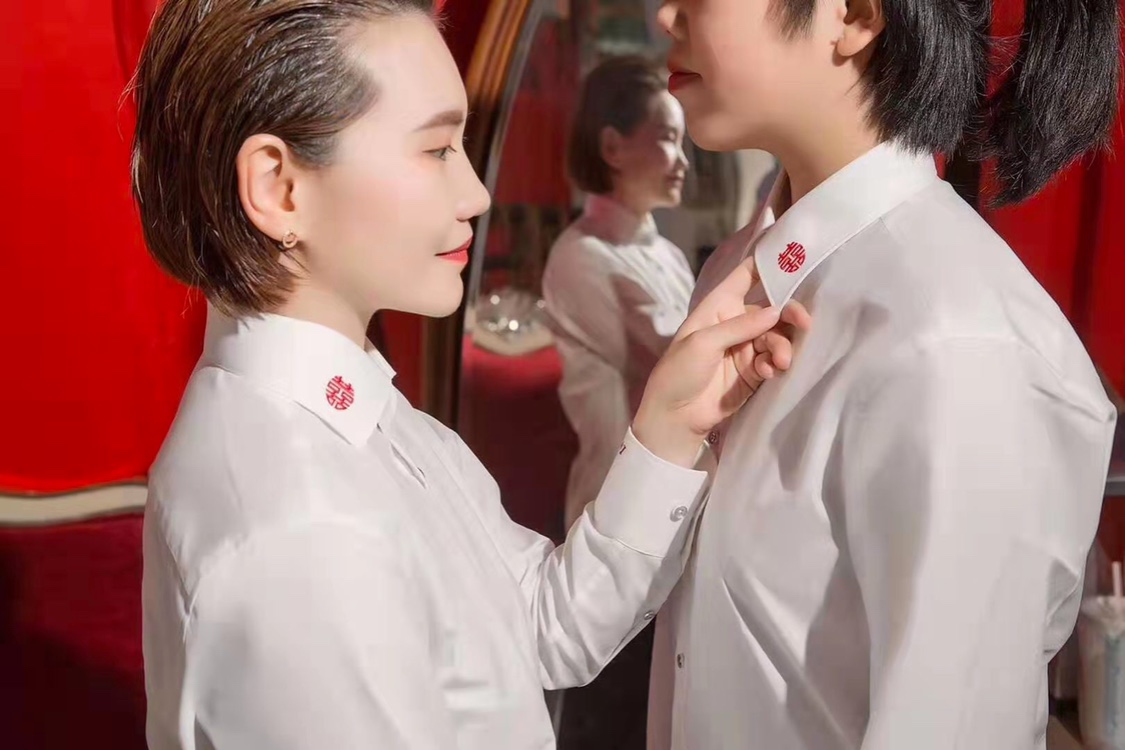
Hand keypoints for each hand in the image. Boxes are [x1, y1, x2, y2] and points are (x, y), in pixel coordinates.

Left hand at [633, 256, 810, 465]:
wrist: (675, 418)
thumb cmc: (678, 372)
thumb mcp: (703, 343)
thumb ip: (740, 326)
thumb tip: (776, 311)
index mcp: (718, 306)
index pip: (745, 276)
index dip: (768, 265)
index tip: (796, 259)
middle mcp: (736, 322)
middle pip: (771, 309)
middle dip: (789, 314)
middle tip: (804, 323)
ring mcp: (746, 348)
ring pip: (777, 337)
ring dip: (782, 346)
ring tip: (779, 361)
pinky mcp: (754, 372)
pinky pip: (774, 361)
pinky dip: (775, 364)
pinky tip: (768, 372)